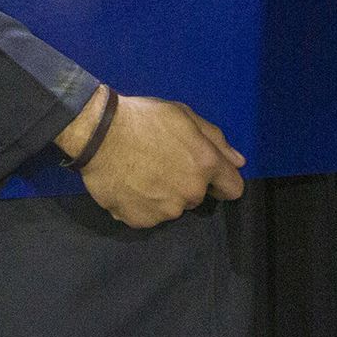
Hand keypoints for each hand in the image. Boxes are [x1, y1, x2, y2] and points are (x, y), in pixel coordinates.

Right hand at [72, 91, 245, 228]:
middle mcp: (190, 193)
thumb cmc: (143, 118)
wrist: (98, 134)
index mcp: (205, 165)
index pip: (233, 188)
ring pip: (171, 207)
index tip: (208, 175)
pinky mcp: (141, 221)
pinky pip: (147, 215)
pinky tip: (128, 185)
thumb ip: (215, 139)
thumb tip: (238, 161)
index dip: (222, 181)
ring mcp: (165, 211)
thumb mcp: (183, 115)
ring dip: (162, 195)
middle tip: (162, 162)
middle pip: (197, 196)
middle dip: (185, 182)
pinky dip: (140, 204)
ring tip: (140, 172)